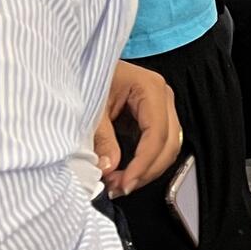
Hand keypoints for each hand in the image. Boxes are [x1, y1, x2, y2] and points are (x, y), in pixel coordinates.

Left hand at [94, 61, 181, 197]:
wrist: (82, 61)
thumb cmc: (86, 75)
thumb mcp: (90, 107)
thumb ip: (101, 138)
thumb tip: (108, 168)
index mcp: (150, 89)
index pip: (157, 135)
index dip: (143, 164)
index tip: (123, 184)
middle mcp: (163, 97)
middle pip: (169, 144)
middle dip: (146, 171)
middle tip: (119, 188)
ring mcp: (161, 107)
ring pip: (168, 147)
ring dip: (147, 169)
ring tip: (119, 183)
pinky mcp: (152, 116)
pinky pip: (157, 144)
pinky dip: (144, 162)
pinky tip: (124, 173)